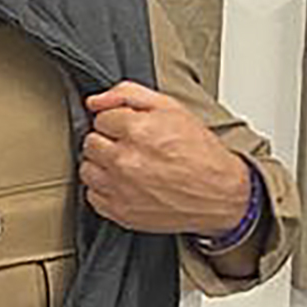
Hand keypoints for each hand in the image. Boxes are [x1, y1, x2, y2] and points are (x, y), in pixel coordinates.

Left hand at [79, 81, 254, 235]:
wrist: (219, 193)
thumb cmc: (200, 152)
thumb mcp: (171, 108)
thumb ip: (128, 95)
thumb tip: (95, 101)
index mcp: (137, 130)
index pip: (100, 118)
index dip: (117, 122)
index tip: (131, 129)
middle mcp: (124, 160)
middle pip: (91, 143)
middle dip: (108, 141)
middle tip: (131, 146)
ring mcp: (120, 188)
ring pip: (87, 169)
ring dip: (102, 165)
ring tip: (127, 165)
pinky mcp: (120, 212)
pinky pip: (93, 196)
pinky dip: (105, 190)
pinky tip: (125, 184)